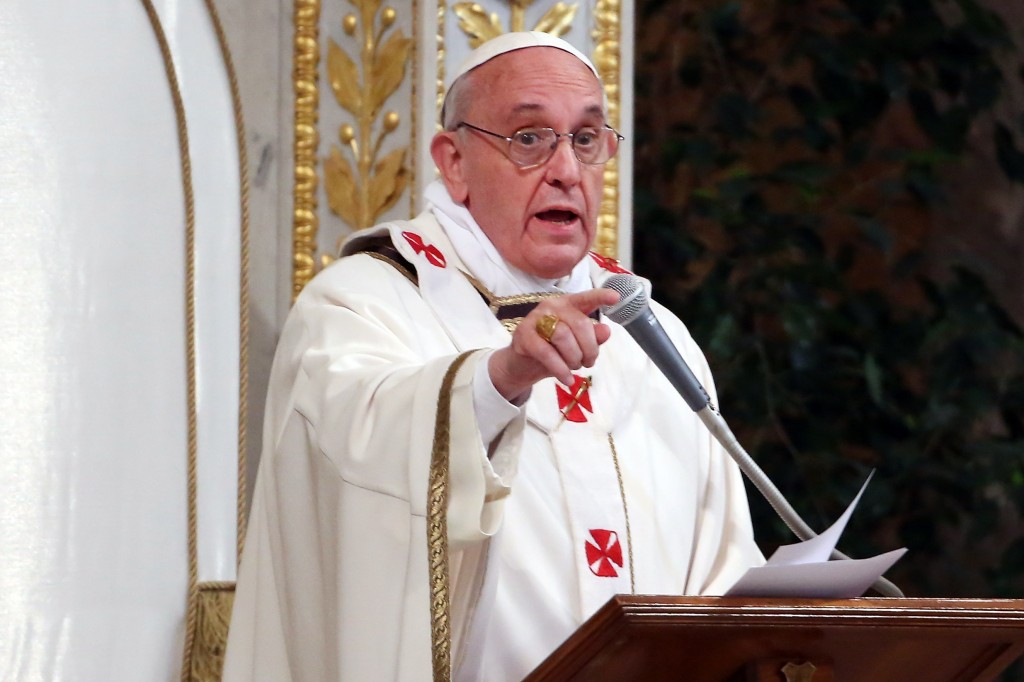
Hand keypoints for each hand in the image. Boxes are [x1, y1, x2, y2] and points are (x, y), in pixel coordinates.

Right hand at [488, 288, 619, 401]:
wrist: (522, 365)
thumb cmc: (553, 351)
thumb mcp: (577, 346)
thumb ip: (592, 337)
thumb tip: (606, 330)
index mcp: (568, 305)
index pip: (585, 298)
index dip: (600, 296)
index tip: (615, 297)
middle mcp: (551, 307)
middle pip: (580, 324)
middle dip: (590, 348)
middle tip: (589, 363)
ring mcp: (535, 319)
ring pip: (563, 336)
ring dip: (574, 358)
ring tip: (574, 368)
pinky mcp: (524, 335)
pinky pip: (547, 353)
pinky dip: (560, 369)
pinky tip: (567, 379)